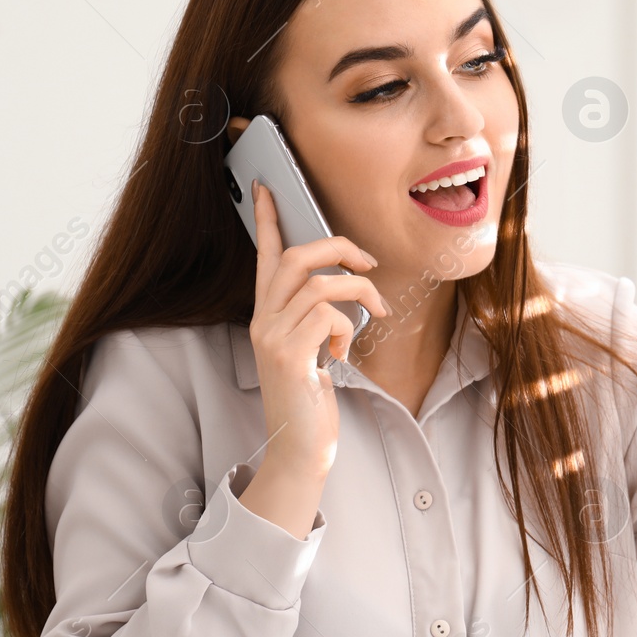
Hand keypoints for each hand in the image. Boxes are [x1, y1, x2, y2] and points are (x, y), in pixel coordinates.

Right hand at [248, 181, 387, 479]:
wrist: (299, 448)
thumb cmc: (310, 400)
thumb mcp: (312, 351)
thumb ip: (317, 318)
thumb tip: (345, 288)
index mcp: (268, 315)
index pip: (265, 256)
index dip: (267, 220)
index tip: (266, 188)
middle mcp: (263, 320)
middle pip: (297, 257)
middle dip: (340, 248)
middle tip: (369, 263)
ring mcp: (272, 337)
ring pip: (321, 284)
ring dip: (359, 292)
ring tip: (374, 313)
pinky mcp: (288, 355)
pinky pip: (328, 316)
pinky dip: (347, 329)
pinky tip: (341, 356)